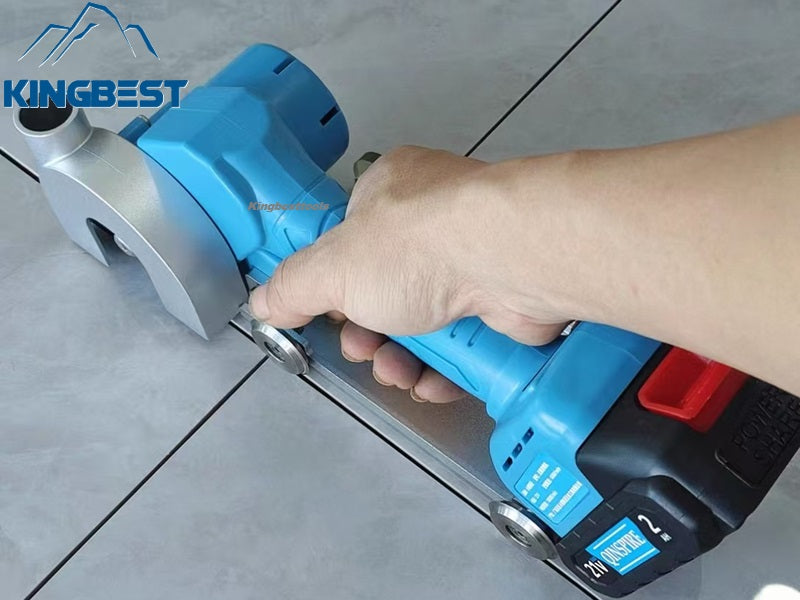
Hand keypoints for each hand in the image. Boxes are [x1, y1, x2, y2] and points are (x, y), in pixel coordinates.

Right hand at [249, 146, 568, 401]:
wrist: (509, 261)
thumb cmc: (415, 247)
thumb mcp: (333, 267)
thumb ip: (294, 288)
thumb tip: (264, 302)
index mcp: (389, 193)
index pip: (350, 240)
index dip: (335, 285)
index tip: (328, 317)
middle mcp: (434, 220)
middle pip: (385, 289)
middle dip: (368, 333)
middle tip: (364, 351)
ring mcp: (474, 260)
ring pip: (424, 322)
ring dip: (402, 359)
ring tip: (398, 373)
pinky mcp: (504, 300)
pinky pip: (463, 341)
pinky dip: (444, 368)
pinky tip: (431, 383)